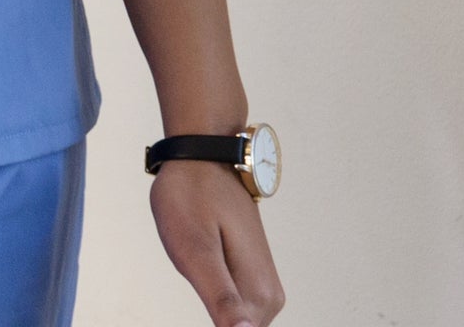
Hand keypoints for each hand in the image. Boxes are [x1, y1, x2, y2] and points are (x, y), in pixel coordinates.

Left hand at [151, 157, 283, 326]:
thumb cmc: (192, 196)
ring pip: (235, 321)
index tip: (205, 285)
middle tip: (195, 270)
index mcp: (261, 295)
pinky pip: (234, 306)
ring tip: (196, 261)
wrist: (202, 154)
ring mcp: (262, 285)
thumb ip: (221, 298)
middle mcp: (270, 295)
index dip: (220, 325)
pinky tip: (201, 266)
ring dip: (213, 306)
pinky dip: (216, 300)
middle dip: (215, 317)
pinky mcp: (250, 275)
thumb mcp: (196, 250)